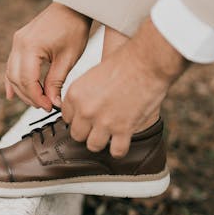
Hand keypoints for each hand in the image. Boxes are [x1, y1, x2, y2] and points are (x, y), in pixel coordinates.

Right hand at [5, 2, 90, 110]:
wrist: (72, 7)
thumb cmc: (73, 29)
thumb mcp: (67, 59)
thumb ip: (56, 82)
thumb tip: (53, 103)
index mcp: (31, 47)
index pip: (28, 81)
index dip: (37, 97)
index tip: (49, 107)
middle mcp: (19, 44)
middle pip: (17, 79)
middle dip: (29, 96)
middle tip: (45, 106)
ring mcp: (17, 42)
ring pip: (12, 74)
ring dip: (22, 90)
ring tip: (37, 101)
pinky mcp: (19, 42)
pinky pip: (11, 66)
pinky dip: (12, 81)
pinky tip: (11, 94)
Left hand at [62, 18, 187, 156]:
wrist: (146, 62)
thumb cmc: (124, 63)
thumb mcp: (93, 75)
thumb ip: (85, 94)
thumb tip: (83, 109)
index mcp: (75, 94)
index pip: (66, 118)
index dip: (78, 118)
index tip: (87, 117)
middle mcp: (86, 110)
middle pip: (77, 135)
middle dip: (88, 132)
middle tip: (99, 125)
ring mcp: (104, 122)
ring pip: (93, 146)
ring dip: (102, 141)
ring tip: (110, 134)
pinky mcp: (123, 129)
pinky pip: (116, 151)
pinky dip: (120, 149)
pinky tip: (122, 141)